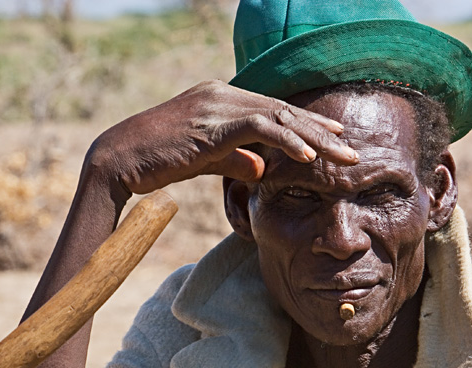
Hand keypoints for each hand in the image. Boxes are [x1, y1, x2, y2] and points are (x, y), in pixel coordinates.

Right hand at [87, 80, 357, 194]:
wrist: (119, 158)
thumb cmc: (156, 162)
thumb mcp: (203, 161)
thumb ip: (234, 160)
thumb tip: (263, 170)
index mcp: (220, 98)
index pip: (273, 110)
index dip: (307, 125)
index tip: (334, 140)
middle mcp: (222, 93)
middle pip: (283, 111)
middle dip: (321, 132)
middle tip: (352, 152)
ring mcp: (217, 104)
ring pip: (278, 117)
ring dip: (315, 139)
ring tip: (343, 158)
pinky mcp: (211, 123)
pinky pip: (259, 129)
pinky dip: (287, 142)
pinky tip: (309, 157)